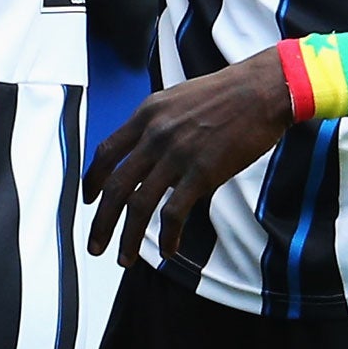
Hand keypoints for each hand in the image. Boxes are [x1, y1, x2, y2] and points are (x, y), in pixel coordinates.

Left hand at [82, 49, 295, 267]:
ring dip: (128, 236)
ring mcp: (177, 155)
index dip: (93, 180)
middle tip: (94, 243)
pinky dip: (167, 235)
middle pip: (116, 185)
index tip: (88, 200)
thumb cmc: (223, 94)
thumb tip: (146, 152)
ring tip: (124, 258)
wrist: (260, 91)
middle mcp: (155, 135)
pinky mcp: (202, 173)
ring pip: (139, 204)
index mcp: (146, 115)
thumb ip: (156, 125)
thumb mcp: (175, 99)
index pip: (106, 152)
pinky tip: (167, 249)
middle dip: (101, 220)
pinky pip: (174, 212)